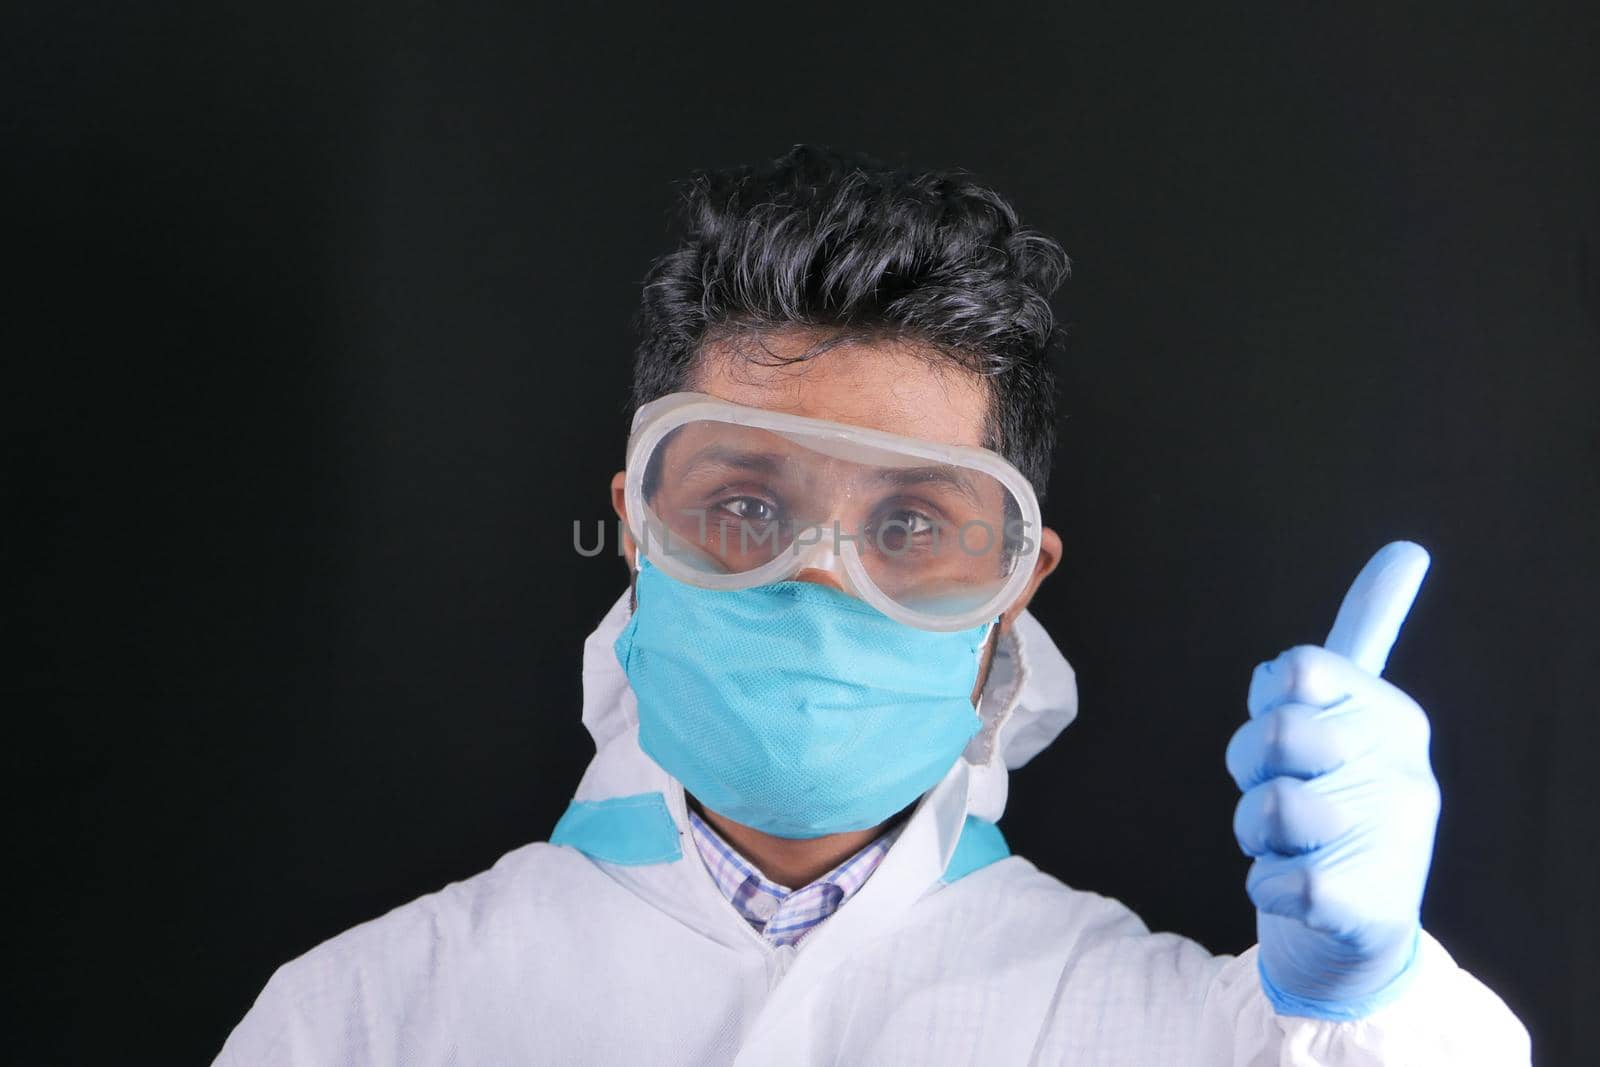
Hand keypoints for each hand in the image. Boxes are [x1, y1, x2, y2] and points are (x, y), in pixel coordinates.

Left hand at [1226, 542, 1439, 1018]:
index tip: (1285, 725)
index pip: (1298, 668)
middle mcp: (1401, 771)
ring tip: (1286, 845)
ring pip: (1267, 807)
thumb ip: (1353, 650)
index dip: (1268, 701)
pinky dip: (1264, 888)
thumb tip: (1406, 551)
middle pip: (1273, 730)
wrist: (1356, 939)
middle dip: (1250, 765)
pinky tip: (1292, 892)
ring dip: (1253, 833)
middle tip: (1275, 790)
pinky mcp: (1359, 906)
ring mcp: (1386, 839)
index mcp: (1392, 719)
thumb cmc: (1335, 813)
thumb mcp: (1344, 725)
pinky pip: (1272, 882)